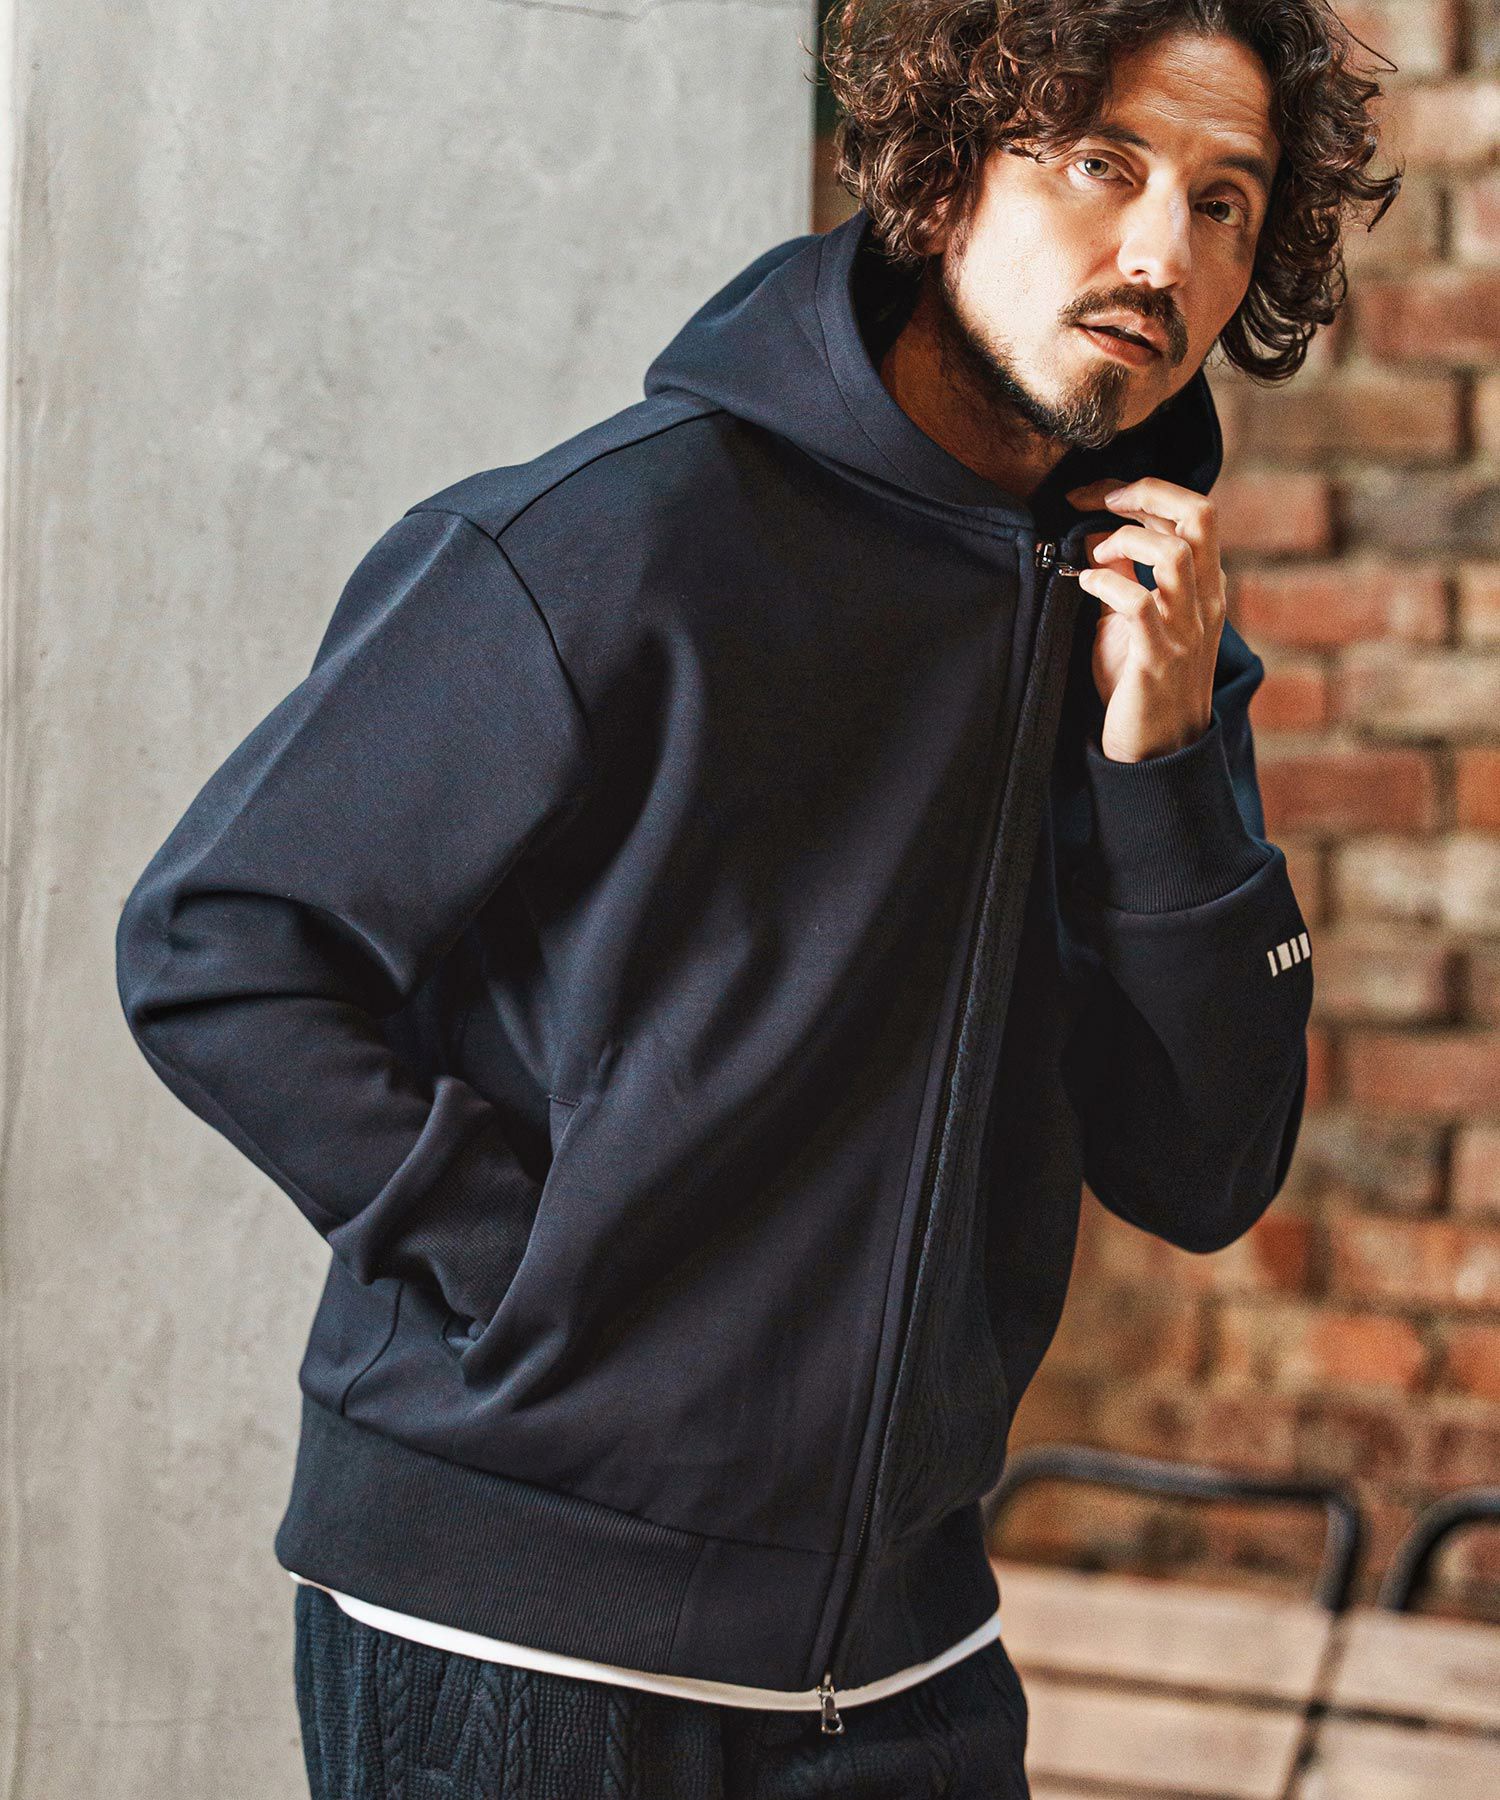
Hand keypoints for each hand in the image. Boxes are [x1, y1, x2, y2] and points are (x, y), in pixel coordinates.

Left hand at [1062, 476, 1225, 761]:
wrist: (1156, 750)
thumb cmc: (1140, 683)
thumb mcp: (1134, 620)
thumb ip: (1125, 576)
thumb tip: (1097, 533)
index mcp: (1205, 587)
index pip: (1198, 512)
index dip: (1148, 491)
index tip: (1103, 494)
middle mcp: (1205, 601)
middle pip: (1200, 516)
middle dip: (1146, 494)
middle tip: (1101, 503)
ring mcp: (1186, 630)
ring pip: (1176, 553)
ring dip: (1126, 539)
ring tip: (1096, 554)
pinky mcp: (1158, 658)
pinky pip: (1139, 603)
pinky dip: (1106, 582)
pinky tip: (1084, 585)